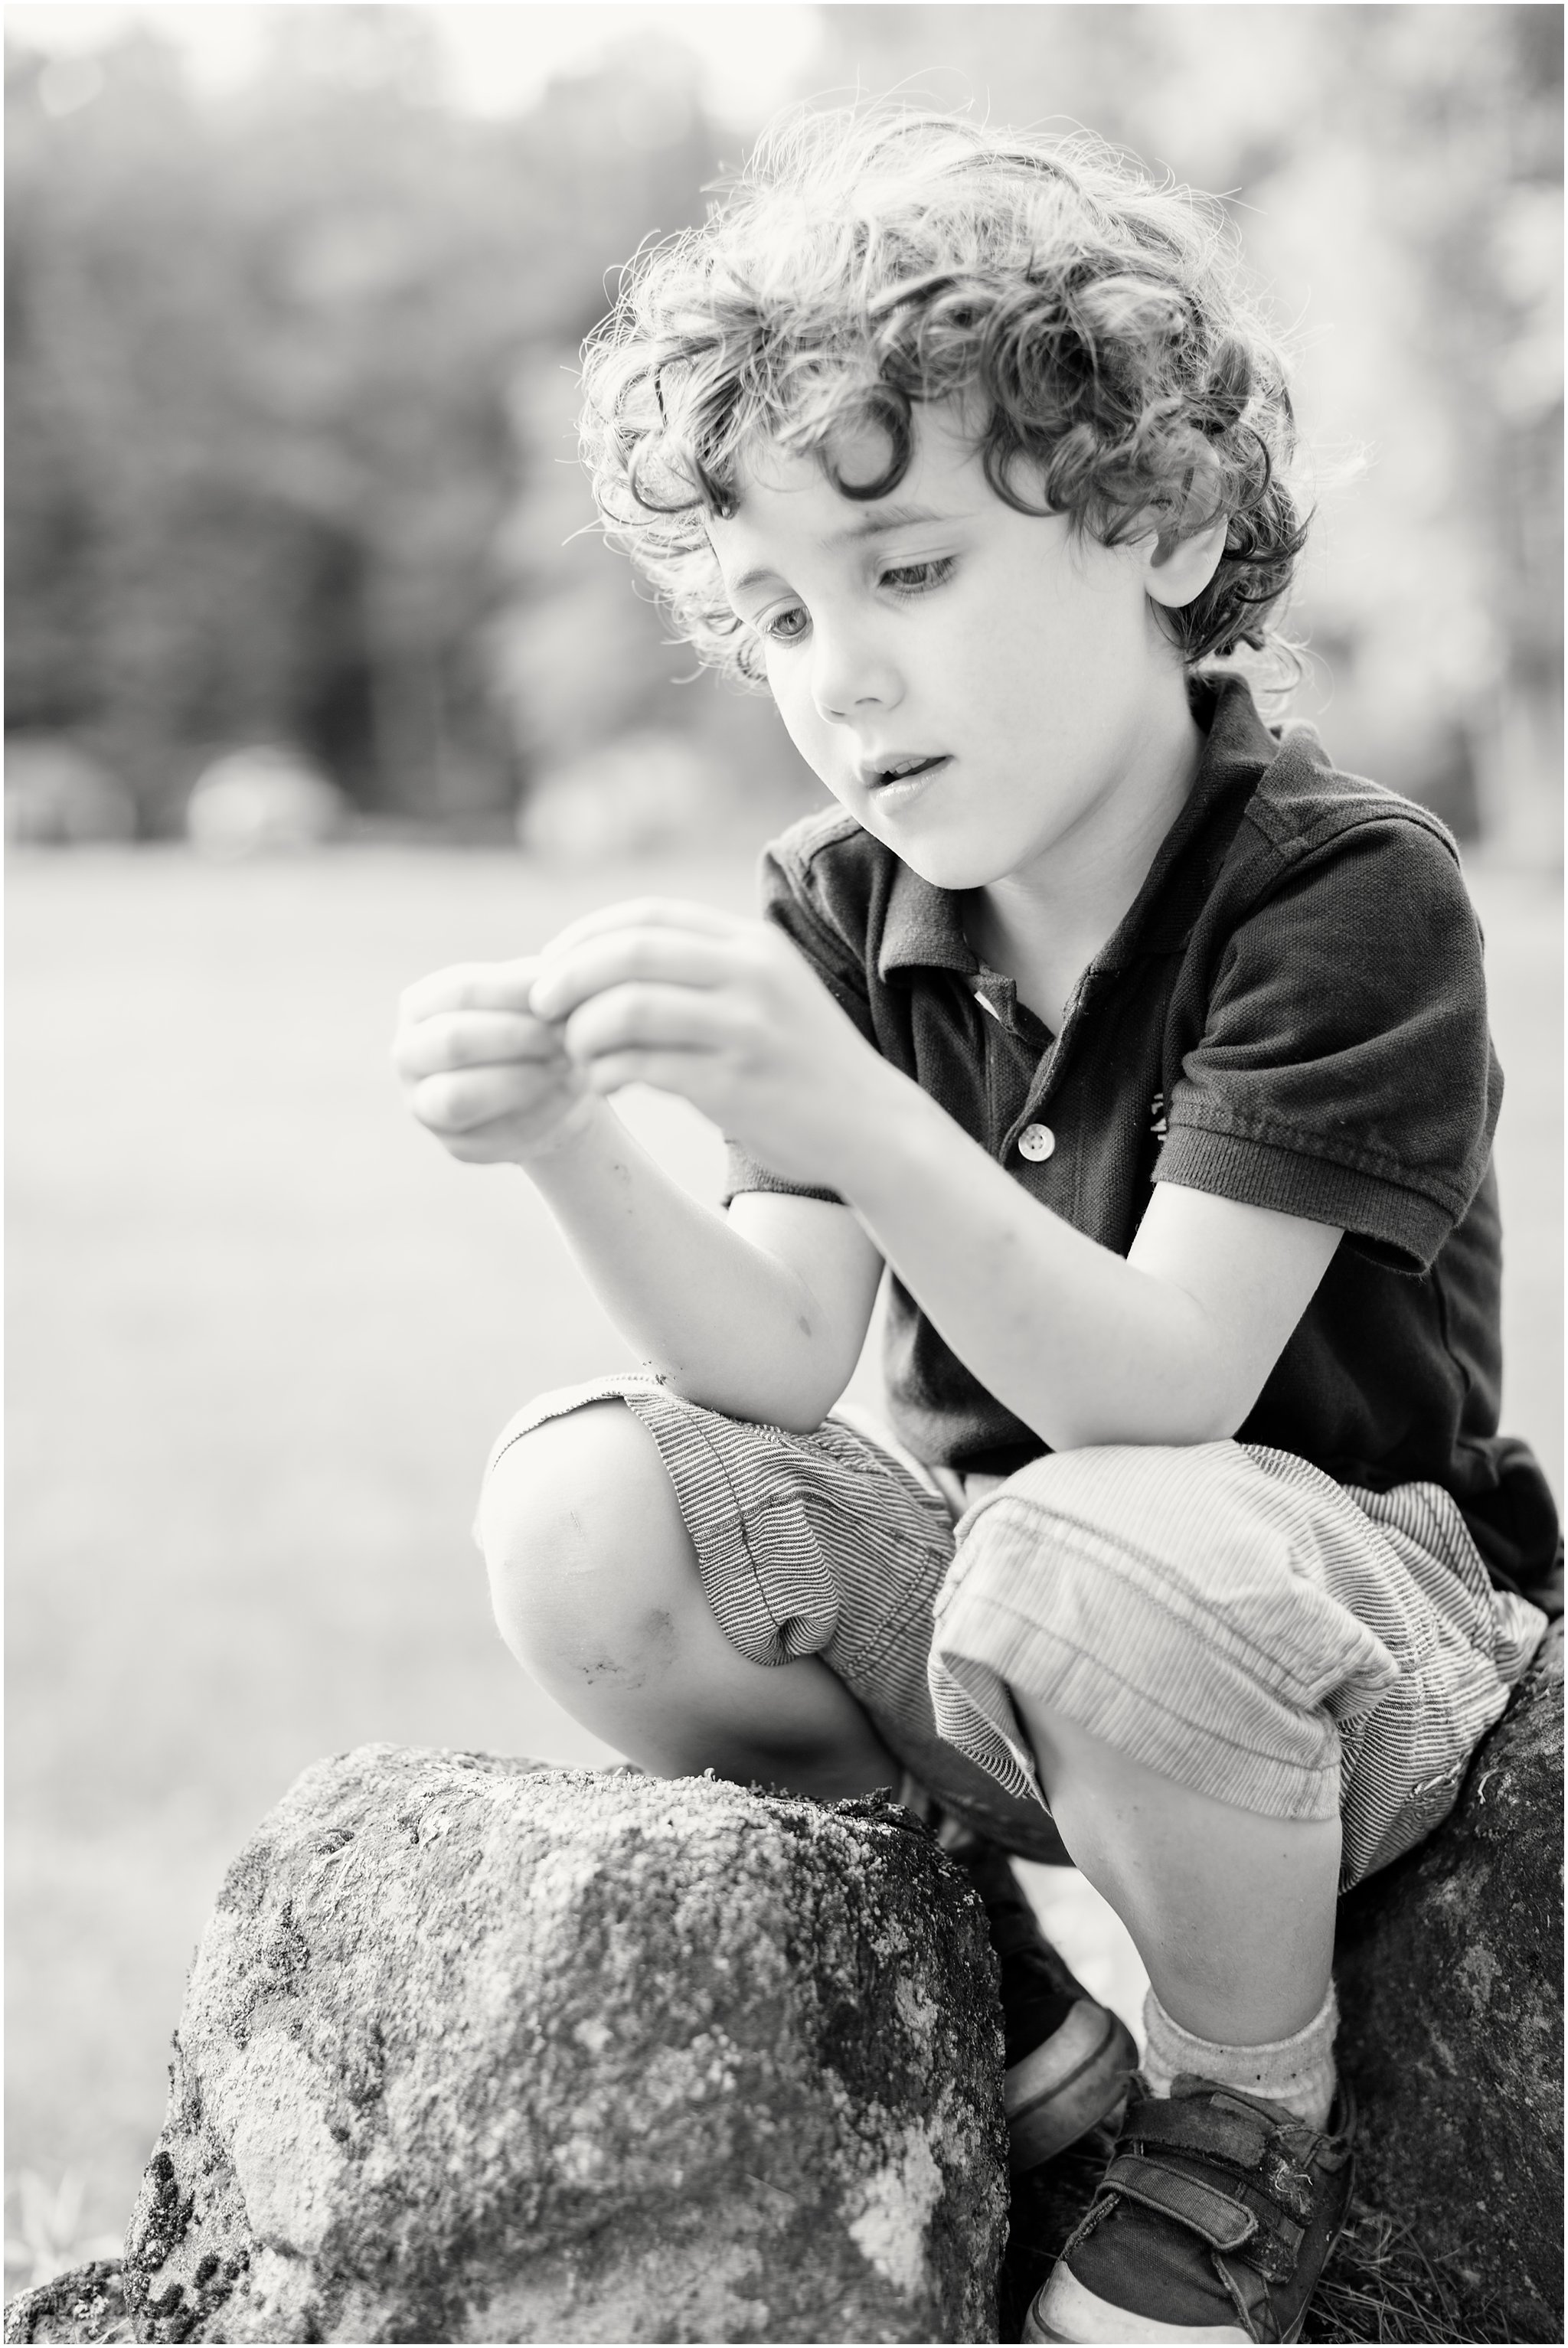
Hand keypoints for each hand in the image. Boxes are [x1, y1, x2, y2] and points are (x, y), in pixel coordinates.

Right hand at [394, 959, 597, 1164]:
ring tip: (567, 1064)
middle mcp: (409, 1055)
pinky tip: (568, 1094)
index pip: (462, 990)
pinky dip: (535, 1113)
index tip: (562, 993)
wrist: (554, 1088)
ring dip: (521, 1078)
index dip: (515, 990)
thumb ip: (535, 987)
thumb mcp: (535, 1000)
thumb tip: (552, 975)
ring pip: (459, 1096)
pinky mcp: (457, 1147)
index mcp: (420, 1006)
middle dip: (517, 1036)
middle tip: (566, 1034)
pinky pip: (491, 1135)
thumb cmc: (538, 1028)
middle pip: (453, 1041)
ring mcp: (424, 1105)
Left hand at [527, 899, 891, 1188]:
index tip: (552, 966)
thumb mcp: (765, 992)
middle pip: (629, 953)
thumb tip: (602, 959)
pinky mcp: (735, 1084)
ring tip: (576, 1054)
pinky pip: (641, 1067)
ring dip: (582, 1032)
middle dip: (568, 978)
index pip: (648, 916)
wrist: (870, 1126)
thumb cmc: (800, 1063)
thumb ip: (704, 969)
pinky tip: (603, 1086)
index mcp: (752, 945)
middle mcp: (751, 976)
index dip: (586, 936)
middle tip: (542, 1008)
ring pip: (627, 1009)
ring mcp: (745, 1029)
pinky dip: (604, 1074)